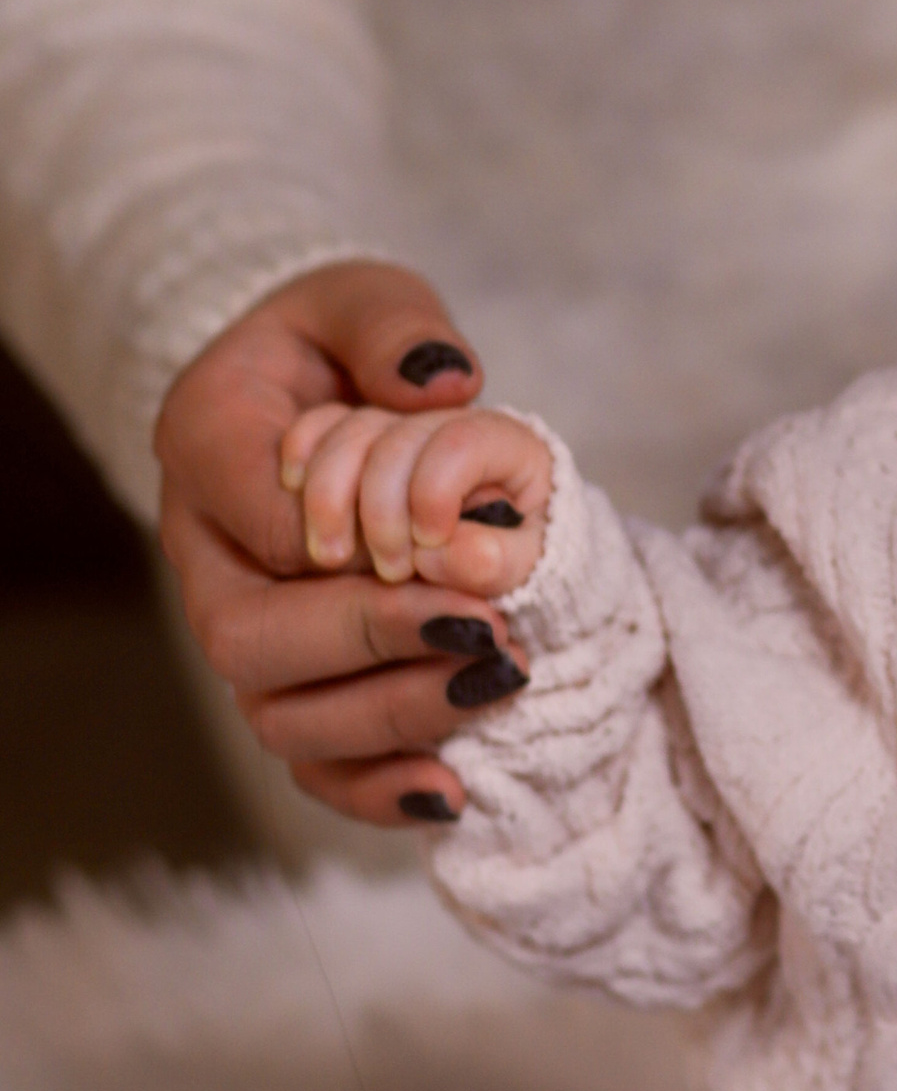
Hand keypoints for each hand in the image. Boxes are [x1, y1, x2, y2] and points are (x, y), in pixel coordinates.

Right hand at [154, 260, 525, 826]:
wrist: (320, 397)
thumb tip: (443, 384)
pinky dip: (375, 789)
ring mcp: (242, 629)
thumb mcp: (364, 299)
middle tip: (486, 628)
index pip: (261, 522)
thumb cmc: (342, 344)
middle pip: (249, 638)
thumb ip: (396, 327)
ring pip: (278, 713)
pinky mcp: (289, 684)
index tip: (448, 550)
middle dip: (373, 640)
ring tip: (497, 684)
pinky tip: (453, 791)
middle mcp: (205, 552)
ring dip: (391, 714)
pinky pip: (311, 764)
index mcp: (206, 444)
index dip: (350, 547)